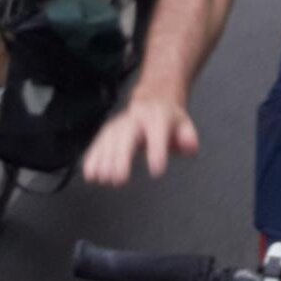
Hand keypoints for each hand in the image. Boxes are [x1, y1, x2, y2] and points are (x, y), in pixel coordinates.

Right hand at [83, 93, 199, 185]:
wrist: (154, 101)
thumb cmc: (169, 121)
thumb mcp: (184, 125)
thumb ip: (188, 138)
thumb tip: (189, 147)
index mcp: (158, 117)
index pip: (158, 132)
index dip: (157, 150)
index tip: (157, 170)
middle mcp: (136, 118)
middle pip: (127, 135)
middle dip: (121, 157)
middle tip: (119, 179)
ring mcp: (120, 123)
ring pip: (109, 139)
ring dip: (104, 159)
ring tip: (102, 179)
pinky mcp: (108, 131)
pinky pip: (98, 142)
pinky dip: (93, 157)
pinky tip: (90, 173)